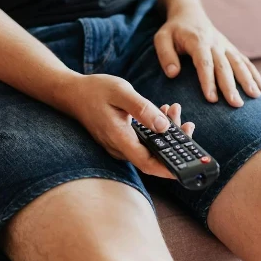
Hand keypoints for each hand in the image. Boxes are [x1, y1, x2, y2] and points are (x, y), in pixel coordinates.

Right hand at [62, 74, 192, 178]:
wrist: (72, 93)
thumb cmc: (95, 90)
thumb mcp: (121, 92)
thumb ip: (142, 109)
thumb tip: (163, 127)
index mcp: (119, 138)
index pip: (148, 164)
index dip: (169, 170)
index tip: (188, 169)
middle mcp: (119, 147)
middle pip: (153, 157)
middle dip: (174, 144)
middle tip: (188, 125)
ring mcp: (119, 145)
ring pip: (149, 148)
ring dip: (166, 133)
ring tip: (174, 110)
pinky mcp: (121, 140)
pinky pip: (142, 141)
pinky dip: (155, 129)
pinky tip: (163, 112)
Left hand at [154, 7, 260, 106]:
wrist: (190, 13)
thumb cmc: (174, 30)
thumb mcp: (161, 37)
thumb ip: (165, 55)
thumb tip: (173, 74)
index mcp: (197, 41)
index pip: (204, 62)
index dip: (208, 81)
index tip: (211, 99)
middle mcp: (215, 43)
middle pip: (225, 66)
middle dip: (231, 86)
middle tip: (236, 104)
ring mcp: (226, 46)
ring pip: (240, 64)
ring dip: (249, 80)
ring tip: (255, 97)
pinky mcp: (232, 50)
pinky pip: (246, 63)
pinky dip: (256, 77)